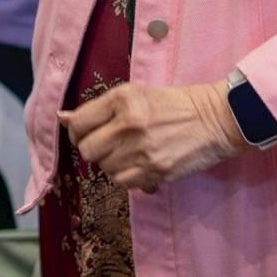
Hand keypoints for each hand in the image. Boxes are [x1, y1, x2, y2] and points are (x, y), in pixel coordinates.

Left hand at [60, 81, 245, 191]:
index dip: (76, 132)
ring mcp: (142, 150)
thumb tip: (62, 118)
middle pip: (87, 150)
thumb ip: (99, 108)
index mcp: (122, 99)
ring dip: (111, 164)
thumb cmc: (172, 104)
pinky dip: (126, 177)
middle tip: (106, 146)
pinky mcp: (156, 170)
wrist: (214, 119)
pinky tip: (137, 165)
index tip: (84, 133)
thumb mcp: (135, 94)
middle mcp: (128, 124)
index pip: (78, 123)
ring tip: (127, 153)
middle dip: (93, 150)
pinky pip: (123, 182)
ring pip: (104, 169)